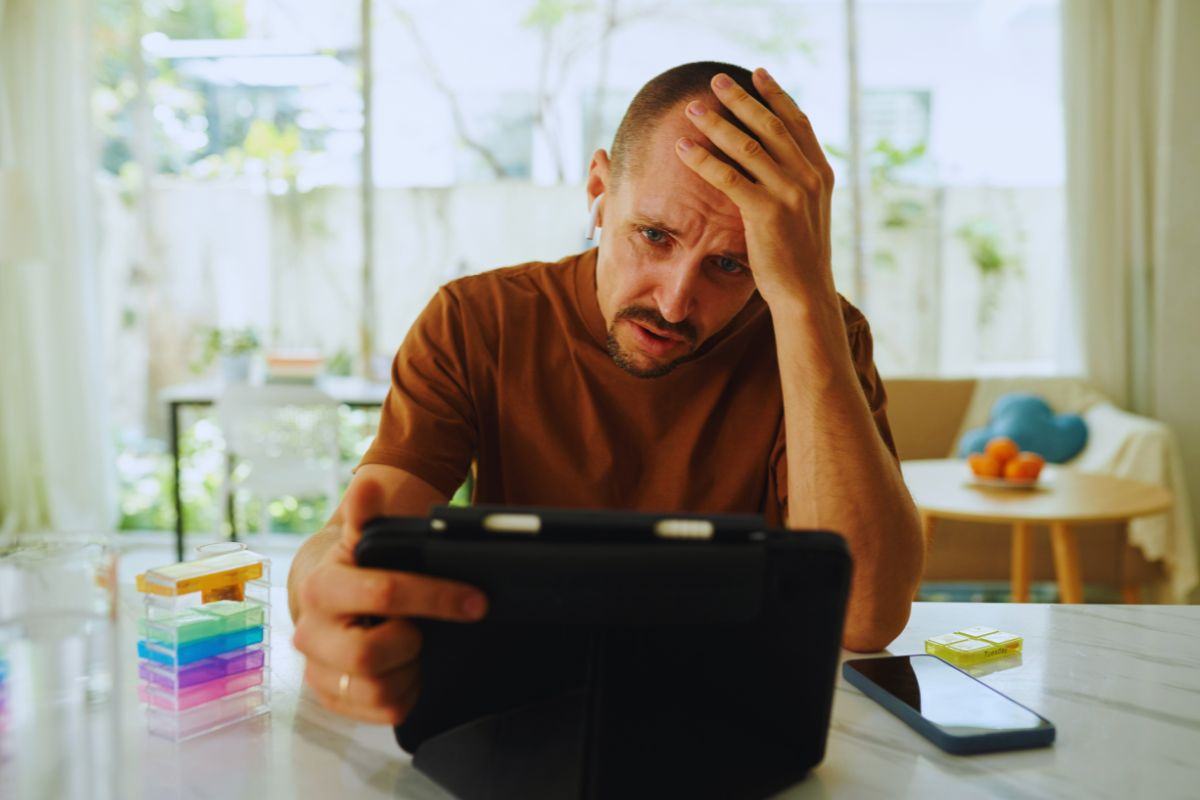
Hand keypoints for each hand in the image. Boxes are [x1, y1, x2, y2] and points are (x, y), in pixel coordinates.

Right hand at [291, 478, 488, 723]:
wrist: (324, 596)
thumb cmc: (356, 564)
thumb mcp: (361, 538)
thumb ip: (366, 514)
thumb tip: (367, 483)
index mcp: (321, 587)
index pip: (385, 594)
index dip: (437, 597)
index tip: (477, 600)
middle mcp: (310, 634)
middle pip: (370, 655)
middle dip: (412, 641)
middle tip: (426, 629)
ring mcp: (319, 672)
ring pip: (379, 690)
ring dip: (410, 668)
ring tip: (414, 645)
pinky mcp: (333, 700)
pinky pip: (383, 711)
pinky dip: (406, 692)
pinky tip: (407, 668)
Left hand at [675, 68, 835, 306]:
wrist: (805, 293)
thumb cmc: (798, 257)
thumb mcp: (806, 212)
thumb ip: (795, 182)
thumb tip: (773, 160)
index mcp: (820, 173)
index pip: (797, 122)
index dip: (776, 95)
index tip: (757, 74)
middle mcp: (808, 177)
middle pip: (770, 125)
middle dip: (741, 99)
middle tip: (716, 81)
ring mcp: (790, 193)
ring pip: (748, 146)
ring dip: (716, 123)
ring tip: (693, 108)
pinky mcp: (767, 212)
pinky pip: (728, 177)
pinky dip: (703, 159)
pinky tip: (683, 148)